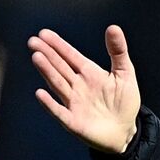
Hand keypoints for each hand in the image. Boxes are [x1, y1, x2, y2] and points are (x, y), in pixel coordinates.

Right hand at [29, 25, 140, 153]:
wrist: (125, 132)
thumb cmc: (125, 102)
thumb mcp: (125, 74)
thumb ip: (118, 52)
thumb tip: (113, 27)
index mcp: (88, 73)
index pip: (70, 56)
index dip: (58, 45)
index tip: (44, 33)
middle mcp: (77, 86)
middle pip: (60, 67)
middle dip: (47, 54)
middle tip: (33, 42)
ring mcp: (74, 104)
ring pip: (58, 84)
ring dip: (47, 72)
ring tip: (37, 57)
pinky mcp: (73, 122)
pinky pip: (59, 112)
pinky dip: (50, 104)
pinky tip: (40, 94)